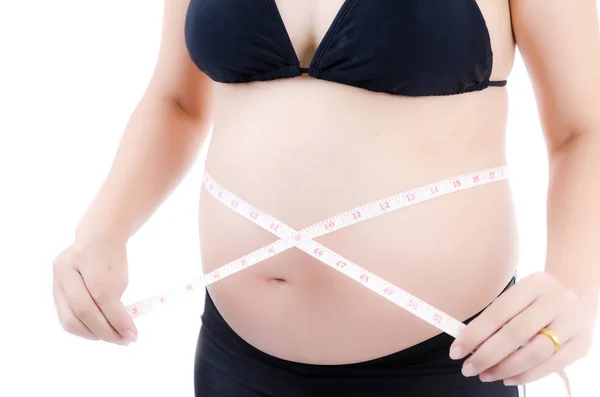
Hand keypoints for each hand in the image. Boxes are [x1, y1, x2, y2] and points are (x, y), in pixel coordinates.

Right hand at [52, 237, 137, 344]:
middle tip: (125, 340)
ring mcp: (55, 280)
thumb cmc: (112, 258)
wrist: (95, 239)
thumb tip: (119, 330)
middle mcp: (66, 267)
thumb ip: (117, 300)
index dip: (119, 318)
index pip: (103, 295)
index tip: (134, 334)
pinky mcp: (53, 292)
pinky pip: (66, 319)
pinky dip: (84, 330)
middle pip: (84, 309)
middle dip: (107, 331)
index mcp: (87, 256)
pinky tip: (99, 333)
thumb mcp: (120, 275)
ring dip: (94, 335)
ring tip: (114, 338)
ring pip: (70, 319)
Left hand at [449, 271, 594, 385]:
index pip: (499, 311)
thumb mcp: (518, 296)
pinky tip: (508, 378)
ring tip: (486, 375)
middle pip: (516, 333)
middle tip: (468, 368)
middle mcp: (555, 301)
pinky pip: (552, 365)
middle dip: (487, 355)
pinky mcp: (581, 344)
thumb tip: (468, 344)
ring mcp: (572, 323)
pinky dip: (527, 375)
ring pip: (535, 353)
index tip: (456, 351)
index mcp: (534, 285)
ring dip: (505, 368)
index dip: (475, 333)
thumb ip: (496, 317)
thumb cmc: (536, 299)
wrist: (578, 295)